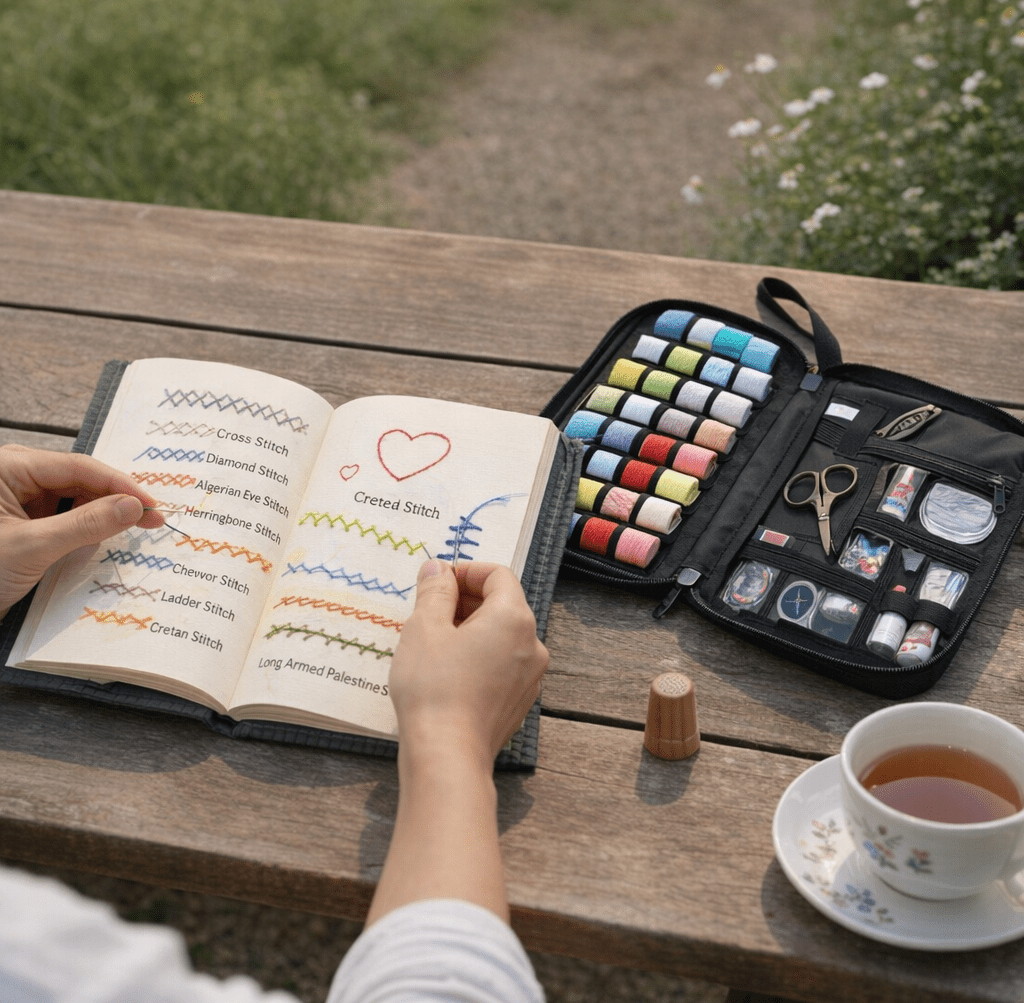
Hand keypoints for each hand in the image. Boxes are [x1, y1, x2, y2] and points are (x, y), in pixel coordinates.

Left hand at [0, 445, 162, 615]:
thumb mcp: (32, 547)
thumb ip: (87, 524)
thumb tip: (136, 507)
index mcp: (6, 467)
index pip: (78, 466)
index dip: (121, 486)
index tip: (154, 506)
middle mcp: (11, 475)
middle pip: (78, 480)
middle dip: (113, 500)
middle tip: (151, 520)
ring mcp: (14, 499)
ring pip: (72, 499)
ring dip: (99, 516)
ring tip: (129, 531)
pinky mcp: (18, 521)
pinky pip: (60, 517)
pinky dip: (82, 530)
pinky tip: (99, 542)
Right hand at [389, 559, 547, 763]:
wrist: (447, 754)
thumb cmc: (433, 688)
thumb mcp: (423, 628)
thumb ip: (434, 591)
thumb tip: (437, 569)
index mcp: (514, 618)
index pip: (498, 575)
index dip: (466, 572)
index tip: (439, 582)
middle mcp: (533, 644)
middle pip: (503, 604)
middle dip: (467, 601)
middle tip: (430, 611)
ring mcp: (530, 676)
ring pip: (503, 636)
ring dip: (472, 629)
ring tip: (435, 643)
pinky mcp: (520, 701)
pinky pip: (503, 664)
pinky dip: (480, 656)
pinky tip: (449, 671)